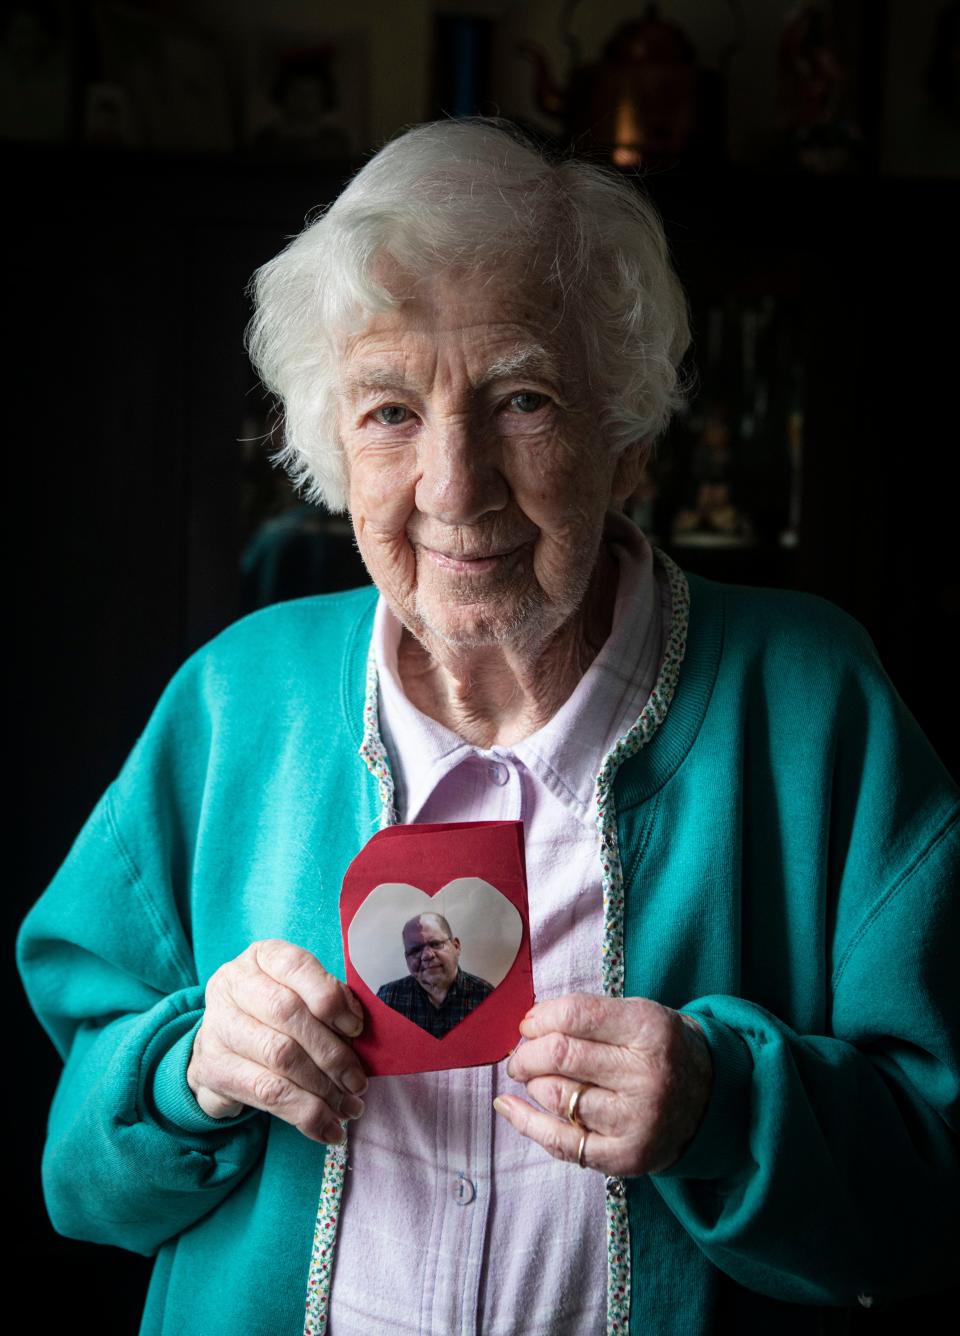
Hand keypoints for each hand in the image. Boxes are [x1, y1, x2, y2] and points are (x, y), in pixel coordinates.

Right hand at [187, 939, 367, 1144]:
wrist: (222, 1049)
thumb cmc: (275, 1017)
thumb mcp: (300, 996)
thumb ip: (328, 1003)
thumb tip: (359, 1028)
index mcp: (262, 957)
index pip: (297, 966)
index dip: (331, 997)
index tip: (357, 1028)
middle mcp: (233, 984)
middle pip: (288, 1014)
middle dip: (332, 1052)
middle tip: (358, 1082)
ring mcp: (217, 1025)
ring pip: (280, 1056)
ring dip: (323, 1089)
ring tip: (349, 1107)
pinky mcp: (212, 1068)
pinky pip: (267, 1093)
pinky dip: (305, 1114)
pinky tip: (327, 1127)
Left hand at [495, 993, 711, 1175]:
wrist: (711, 1100)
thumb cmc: (660, 1050)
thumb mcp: (639, 1015)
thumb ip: (588, 1015)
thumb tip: (527, 1027)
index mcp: (650, 1029)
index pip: (575, 1015)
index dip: (539, 1018)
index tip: (528, 1024)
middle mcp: (647, 1075)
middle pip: (560, 1056)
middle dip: (526, 1053)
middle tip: (521, 1055)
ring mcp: (637, 1120)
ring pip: (557, 1097)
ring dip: (533, 1085)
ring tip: (537, 1079)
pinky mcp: (625, 1156)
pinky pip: (561, 1142)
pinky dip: (526, 1123)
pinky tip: (509, 1107)